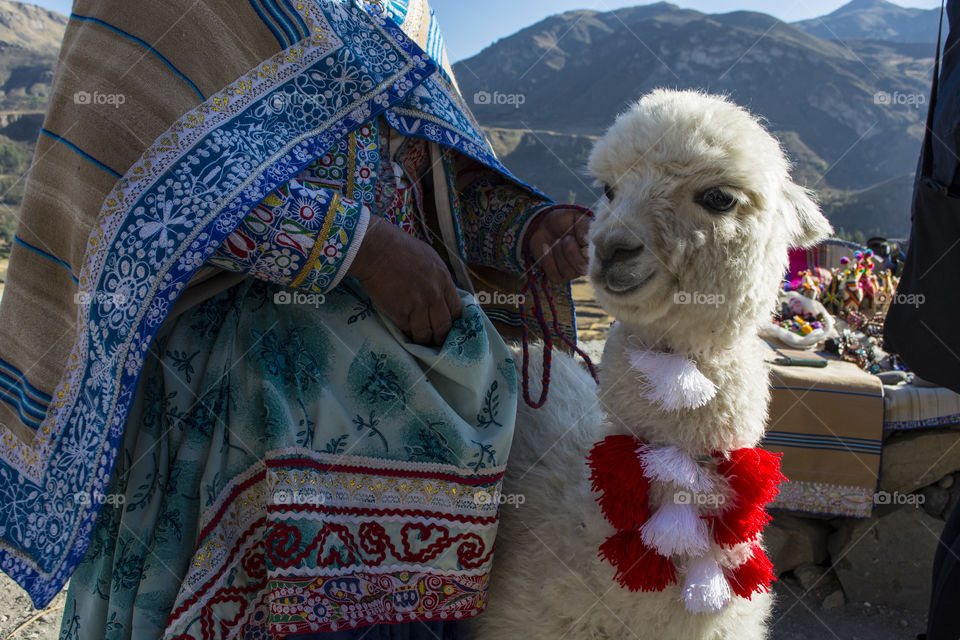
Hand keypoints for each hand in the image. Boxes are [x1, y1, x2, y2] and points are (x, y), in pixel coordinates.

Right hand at [348, 216, 462, 345]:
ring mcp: (418, 305)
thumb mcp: (429, 258)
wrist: (376, 249)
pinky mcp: (400, 312)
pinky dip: (407, 334)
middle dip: (441, 337)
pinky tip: (405, 334)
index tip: (448, 327)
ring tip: (420, 342)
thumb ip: (437, 278)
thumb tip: (441, 293)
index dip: (452, 321)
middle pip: (444, 325)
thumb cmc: (399, 248)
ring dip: (423, 340)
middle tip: (436, 342)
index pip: (456, 309)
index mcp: (444, 279)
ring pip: (426, 333)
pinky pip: (408, 330)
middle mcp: (434, 294)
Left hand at [526, 207, 591, 282]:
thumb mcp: (577, 218)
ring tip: (557, 241)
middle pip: (582, 268)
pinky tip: (546, 247)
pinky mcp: (558, 276)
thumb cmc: (565, 221)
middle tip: (566, 237)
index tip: (582, 245)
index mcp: (594, 250)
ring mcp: (572, 272)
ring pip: (568, 272)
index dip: (588, 254)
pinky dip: (547, 259)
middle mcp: (586, 264)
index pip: (597, 260)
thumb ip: (585, 228)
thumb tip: (588, 241)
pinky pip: (554, 276)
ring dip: (558, 253)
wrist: (545, 224)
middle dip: (570, 250)